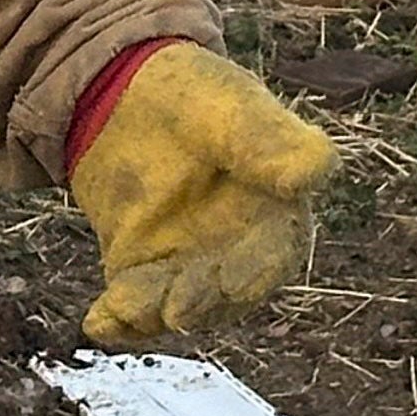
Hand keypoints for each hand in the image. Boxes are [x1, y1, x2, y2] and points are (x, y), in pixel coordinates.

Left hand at [69, 45, 333, 345]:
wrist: (127, 92)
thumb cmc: (198, 97)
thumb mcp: (233, 108)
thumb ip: (271, 140)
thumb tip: (316, 169)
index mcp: (274, 214)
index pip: (273, 255)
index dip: (256, 274)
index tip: (232, 284)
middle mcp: (234, 251)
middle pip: (223, 293)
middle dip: (201, 304)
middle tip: (174, 310)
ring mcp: (185, 265)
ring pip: (175, 304)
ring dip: (153, 314)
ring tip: (123, 309)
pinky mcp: (140, 269)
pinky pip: (132, 303)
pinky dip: (117, 319)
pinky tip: (100, 323)